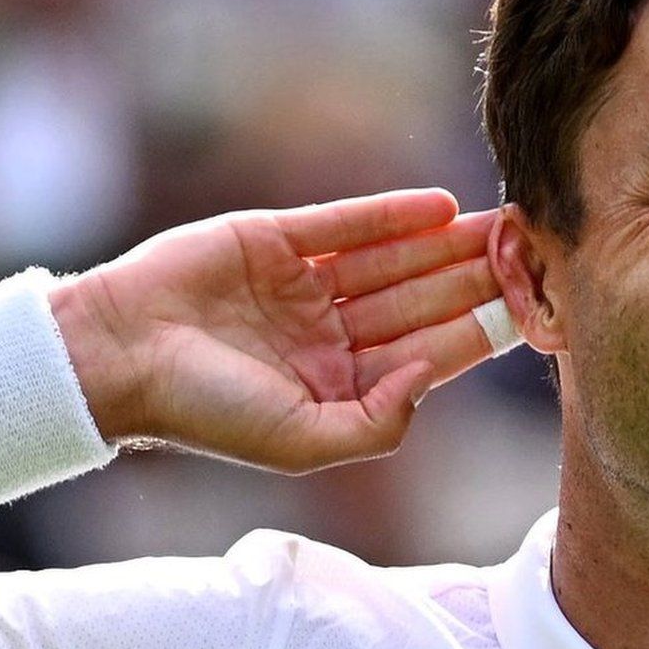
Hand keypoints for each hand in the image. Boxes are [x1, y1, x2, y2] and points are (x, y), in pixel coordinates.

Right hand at [49, 188, 503, 473]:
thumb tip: (431, 379)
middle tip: (533, 252)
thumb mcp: (303, 442)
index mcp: (340, 384)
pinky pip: (346, 223)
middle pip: (421, 301)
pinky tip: (442, 206)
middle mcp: (329, 334)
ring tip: (502, 224)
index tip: (532, 309)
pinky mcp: (275, 239)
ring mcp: (304, 285)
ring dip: (447, 244)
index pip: (426, 353)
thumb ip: (378, 423)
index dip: (479, 330)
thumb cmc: (206, 411)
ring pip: (394, 261)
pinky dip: (392, 213)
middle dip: (476, 279)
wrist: (115, 357)